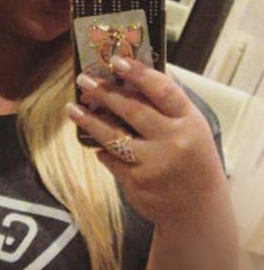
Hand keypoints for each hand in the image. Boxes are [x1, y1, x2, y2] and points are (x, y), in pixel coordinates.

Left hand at [67, 58, 230, 237]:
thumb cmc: (194, 162)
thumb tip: (138, 77)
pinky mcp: (136, 183)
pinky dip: (103, 151)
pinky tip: (96, 145)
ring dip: (90, 121)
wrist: (197, 208)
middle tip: (84, 80)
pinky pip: (112, 161)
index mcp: (189, 121)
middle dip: (105, 93)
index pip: (161, 90)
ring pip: (113, 136)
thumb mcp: (194, 129)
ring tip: (72, 108)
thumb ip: (170, 108)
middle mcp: (171, 140)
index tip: (116, 61)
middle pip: (132, 110)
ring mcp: (152, 163)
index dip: (138, 73)